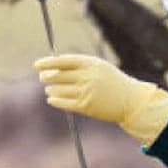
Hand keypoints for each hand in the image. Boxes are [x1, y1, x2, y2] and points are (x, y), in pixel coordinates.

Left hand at [34, 54, 167, 145]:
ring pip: (59, 90)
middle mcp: (88, 76)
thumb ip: (79, 66)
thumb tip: (53, 68)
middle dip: (47, 76)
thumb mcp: (99, 68)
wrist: (130, 100)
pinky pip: (64, 103)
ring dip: (51, 89)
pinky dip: (55, 100)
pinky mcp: (86, 106)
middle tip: (43, 77)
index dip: (48, 63)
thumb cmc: (112, 82)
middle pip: (58, 76)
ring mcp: (86, 91)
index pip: (64, 61)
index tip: (36, 65)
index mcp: (91, 63)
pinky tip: (51, 99)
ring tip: (49, 89)